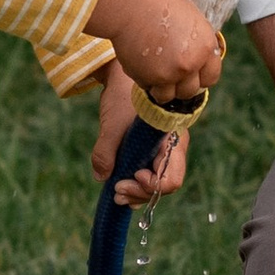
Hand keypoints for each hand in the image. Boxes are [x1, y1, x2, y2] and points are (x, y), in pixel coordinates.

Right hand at [90, 0, 222, 111]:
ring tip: (151, 70)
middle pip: (189, 91)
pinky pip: (147, 88)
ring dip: (160, 87)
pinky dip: (143, 80)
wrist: (129, 4)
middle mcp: (191, 64)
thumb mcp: (188, 15)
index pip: (211, 77)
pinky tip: (139, 60)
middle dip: (179, 85)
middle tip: (167, 71)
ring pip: (167, 96)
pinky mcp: (147, 78)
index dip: (199, 76)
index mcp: (205, 46)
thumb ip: (195, 38)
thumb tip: (196, 51)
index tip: (190, 74)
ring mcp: (169, 74)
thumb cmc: (156, 1)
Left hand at [91, 60, 187, 199]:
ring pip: (156, 185)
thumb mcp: (112, 124)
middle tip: (117, 191)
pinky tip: (121, 192)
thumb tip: (102, 177)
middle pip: (164, 185)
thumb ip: (106, 151)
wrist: (122, 80)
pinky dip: (136, 188)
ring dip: (137, 194)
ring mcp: (162, 153)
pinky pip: (148, 178)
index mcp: (172, 140)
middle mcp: (172, 149)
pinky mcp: (151, 154)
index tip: (133, 175)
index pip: (171, 178)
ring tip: (116, 194)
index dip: (152, 185)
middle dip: (141, 192)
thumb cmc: (122, 96)